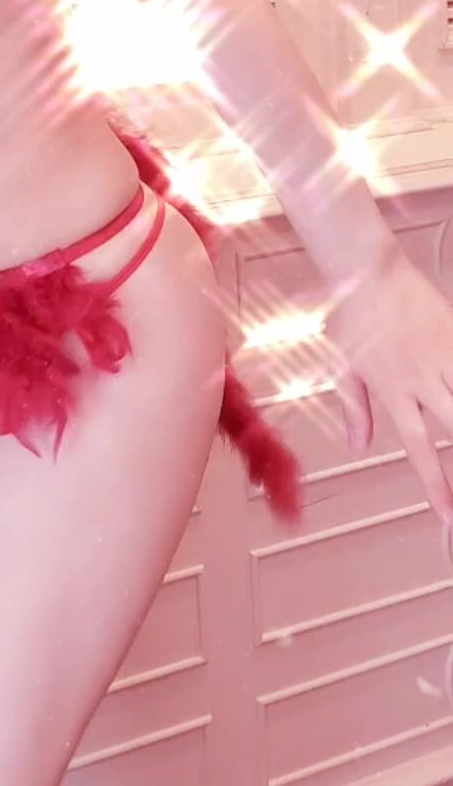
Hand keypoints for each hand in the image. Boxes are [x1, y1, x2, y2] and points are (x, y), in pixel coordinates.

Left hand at [325, 252, 452, 524]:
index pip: (420, 450)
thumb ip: (356, 410)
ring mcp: (444, 355)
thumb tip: (358, 447)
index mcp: (393, 391)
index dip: (437, 486)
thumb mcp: (343, 367)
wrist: (365, 269)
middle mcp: (423, 378)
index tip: (450, 516)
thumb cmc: (349, 316)